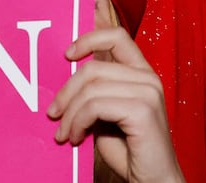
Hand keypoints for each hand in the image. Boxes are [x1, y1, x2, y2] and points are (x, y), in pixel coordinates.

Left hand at [47, 28, 183, 182]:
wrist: (153, 179)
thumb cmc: (128, 148)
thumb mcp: (105, 112)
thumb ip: (94, 90)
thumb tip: (63, 75)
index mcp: (141, 73)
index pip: (116, 36)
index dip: (88, 39)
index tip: (67, 54)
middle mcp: (148, 78)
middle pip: (92, 69)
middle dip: (65, 93)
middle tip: (53, 114)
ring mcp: (148, 92)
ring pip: (90, 89)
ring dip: (70, 114)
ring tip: (64, 133)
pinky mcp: (143, 110)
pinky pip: (95, 106)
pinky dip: (78, 122)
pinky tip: (75, 137)